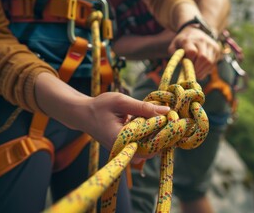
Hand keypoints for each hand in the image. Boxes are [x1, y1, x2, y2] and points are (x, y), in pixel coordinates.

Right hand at [35, 73, 169, 156]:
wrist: (83, 114)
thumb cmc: (99, 106)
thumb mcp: (121, 101)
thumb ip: (143, 107)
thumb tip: (166, 111)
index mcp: (122, 140)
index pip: (150, 144)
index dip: (163, 132)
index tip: (170, 118)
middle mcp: (124, 150)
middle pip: (152, 150)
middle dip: (163, 135)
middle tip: (170, 118)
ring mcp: (125, 151)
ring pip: (149, 149)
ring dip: (157, 135)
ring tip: (162, 119)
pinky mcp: (126, 148)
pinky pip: (143, 145)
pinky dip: (150, 135)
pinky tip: (152, 122)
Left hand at [169, 26, 220, 79]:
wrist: (195, 31)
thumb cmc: (182, 42)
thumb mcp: (174, 46)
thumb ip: (174, 55)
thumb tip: (182, 64)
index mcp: (189, 40)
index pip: (192, 52)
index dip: (189, 62)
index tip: (186, 66)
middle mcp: (202, 40)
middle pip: (203, 58)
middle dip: (197, 69)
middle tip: (192, 74)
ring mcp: (211, 44)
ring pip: (209, 62)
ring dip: (202, 71)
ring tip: (196, 73)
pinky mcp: (217, 49)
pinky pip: (213, 63)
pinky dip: (207, 69)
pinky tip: (201, 69)